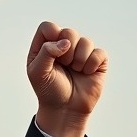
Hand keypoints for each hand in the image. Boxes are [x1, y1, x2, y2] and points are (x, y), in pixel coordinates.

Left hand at [26, 21, 107, 136]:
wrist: (65, 109)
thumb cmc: (48, 90)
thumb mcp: (38, 72)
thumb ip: (46, 52)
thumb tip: (66, 42)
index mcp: (45, 46)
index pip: (48, 27)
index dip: (52, 35)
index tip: (52, 50)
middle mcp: (64, 45)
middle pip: (69, 32)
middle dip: (66, 51)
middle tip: (63, 65)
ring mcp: (81, 52)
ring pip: (86, 42)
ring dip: (79, 60)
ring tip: (74, 71)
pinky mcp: (97, 61)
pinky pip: (99, 53)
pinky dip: (92, 65)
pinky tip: (86, 73)